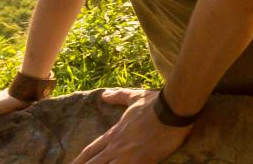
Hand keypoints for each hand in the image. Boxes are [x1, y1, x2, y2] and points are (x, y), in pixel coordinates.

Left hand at [72, 89, 189, 163]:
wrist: (172, 111)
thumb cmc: (155, 104)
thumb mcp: (134, 97)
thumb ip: (118, 96)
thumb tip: (104, 95)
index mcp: (114, 133)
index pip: (91, 150)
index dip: (80, 160)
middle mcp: (117, 147)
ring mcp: (128, 157)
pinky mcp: (142, 162)